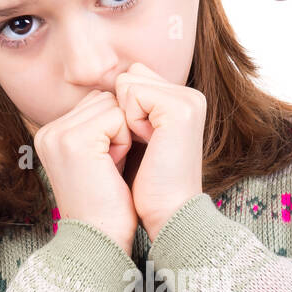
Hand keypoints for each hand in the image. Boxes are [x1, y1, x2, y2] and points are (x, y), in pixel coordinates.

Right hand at [32, 90, 138, 256]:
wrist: (99, 239)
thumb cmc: (108, 205)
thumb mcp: (98, 158)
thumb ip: (100, 127)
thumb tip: (123, 97)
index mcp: (50, 134)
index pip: (95, 103)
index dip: (113, 131)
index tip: (106, 165)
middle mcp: (48, 131)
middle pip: (103, 100)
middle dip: (117, 131)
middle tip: (108, 168)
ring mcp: (58, 134)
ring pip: (111, 105)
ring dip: (122, 136)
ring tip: (109, 168)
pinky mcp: (75, 140)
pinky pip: (117, 117)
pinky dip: (124, 142)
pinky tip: (112, 167)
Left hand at [113, 62, 204, 243]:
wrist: (167, 215)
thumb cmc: (146, 187)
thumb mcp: (137, 140)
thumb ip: (130, 109)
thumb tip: (103, 88)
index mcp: (181, 102)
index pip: (132, 78)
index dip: (120, 110)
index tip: (135, 143)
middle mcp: (189, 96)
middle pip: (129, 76)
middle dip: (120, 110)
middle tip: (139, 144)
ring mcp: (188, 100)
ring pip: (129, 81)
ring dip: (123, 116)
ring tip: (144, 145)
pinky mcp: (180, 109)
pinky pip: (132, 93)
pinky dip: (129, 120)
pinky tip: (147, 143)